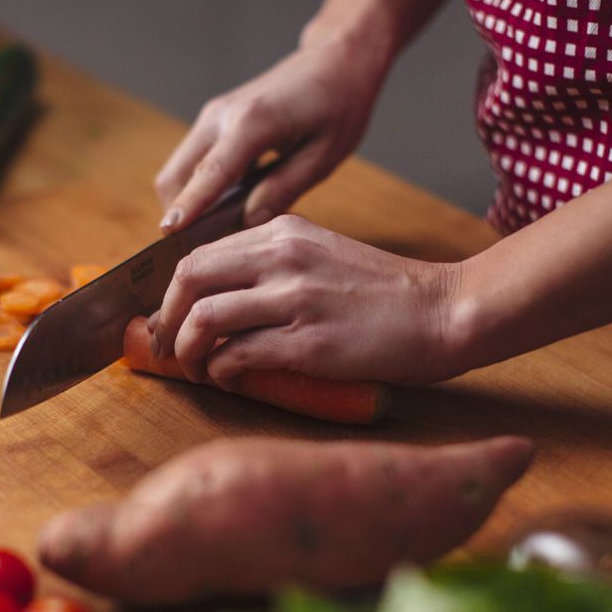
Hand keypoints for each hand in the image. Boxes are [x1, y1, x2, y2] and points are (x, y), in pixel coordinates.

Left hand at [146, 214, 463, 385]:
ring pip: (205, 319)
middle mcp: (283, 256)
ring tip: (198, 371)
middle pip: (189, 280)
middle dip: (168, 320)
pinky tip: (232, 379)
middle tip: (169, 349)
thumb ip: (276, 264)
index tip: (169, 320)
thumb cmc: (386, 295)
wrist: (443, 311)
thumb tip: (221, 299)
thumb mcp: (324, 255)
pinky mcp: (309, 341)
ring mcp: (295, 298)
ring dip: (189, 352)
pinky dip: (222, 372)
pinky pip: (238, 355)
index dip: (172, 294)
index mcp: (283, 232)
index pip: (198, 255)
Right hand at [154, 30, 388, 232]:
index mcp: (252, 123)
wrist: (335, 60)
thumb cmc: (338, 105)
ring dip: (186, 203)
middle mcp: (220, 116)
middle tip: (199, 253)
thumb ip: (283, 190)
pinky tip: (224, 210)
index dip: (188, 208)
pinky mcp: (215, 120)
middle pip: (175, 176)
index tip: (168, 235)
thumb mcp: (323, 156)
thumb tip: (248, 223)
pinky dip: (197, 188)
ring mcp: (213, 116)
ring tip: (213, 236)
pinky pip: (193, 162)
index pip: (209, 175)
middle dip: (179, 215)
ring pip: (178, 170)